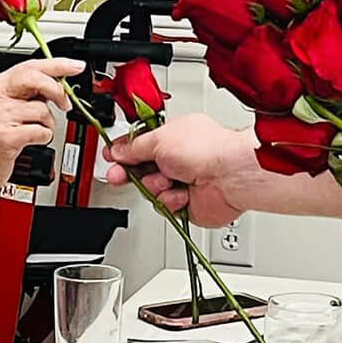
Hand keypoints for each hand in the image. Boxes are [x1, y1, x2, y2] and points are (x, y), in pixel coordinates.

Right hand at [0, 57, 81, 227]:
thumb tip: (58, 83)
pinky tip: (30, 140)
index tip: (76, 66)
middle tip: (64, 103)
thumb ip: (28, 92)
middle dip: (57, 90)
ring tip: (33, 130)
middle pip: (35, 78)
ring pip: (42, 110)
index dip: (58, 65)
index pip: (30, 66)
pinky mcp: (5, 136)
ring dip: (46, 123)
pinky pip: (41, 131)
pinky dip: (43, 137)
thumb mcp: (5, 106)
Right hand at [103, 113, 256, 226]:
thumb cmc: (207, 150)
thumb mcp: (159, 139)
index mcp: (173, 136)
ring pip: (151, 189)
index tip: (111, 155)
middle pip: (142, 168)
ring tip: (168, 180)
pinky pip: (165, 206)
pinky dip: (170, 201)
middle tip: (119, 175)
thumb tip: (119, 149)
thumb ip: (135, 146)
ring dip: (155, 186)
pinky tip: (181, 194)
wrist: (231, 176)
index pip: (141, 143)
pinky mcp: (188, 204)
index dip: (124, 150)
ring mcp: (183, 181)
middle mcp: (178, 158)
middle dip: (129, 172)